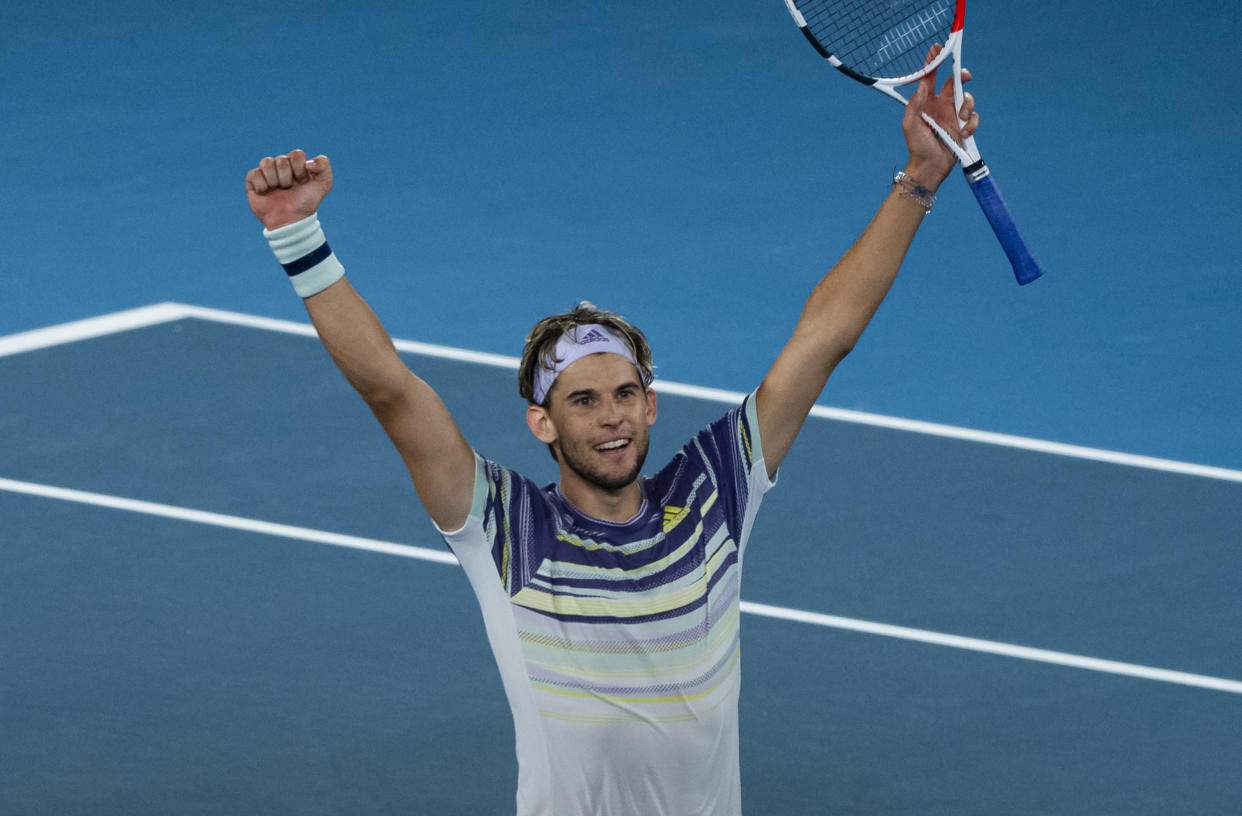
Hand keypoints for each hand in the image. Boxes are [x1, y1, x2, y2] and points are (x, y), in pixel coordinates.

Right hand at [245, 149, 332, 229]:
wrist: (290, 221)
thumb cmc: (306, 203)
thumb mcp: (324, 184)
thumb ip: (324, 166)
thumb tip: (308, 161)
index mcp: (296, 164)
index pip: (296, 154)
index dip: (300, 169)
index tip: (303, 182)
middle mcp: (281, 166)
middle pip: (281, 160)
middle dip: (287, 178)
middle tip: (289, 189)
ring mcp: (267, 173)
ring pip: (266, 163)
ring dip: (274, 180)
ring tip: (278, 191)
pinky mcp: (253, 181)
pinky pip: (254, 173)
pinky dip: (262, 185)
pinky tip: (265, 193)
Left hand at [901, 45, 978, 187]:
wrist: (930, 167)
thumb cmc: (917, 146)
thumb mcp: (910, 125)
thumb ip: (915, 104)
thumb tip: (922, 85)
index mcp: (927, 102)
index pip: (930, 78)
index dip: (933, 63)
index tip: (937, 47)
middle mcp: (941, 105)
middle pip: (955, 83)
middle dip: (962, 76)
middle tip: (965, 75)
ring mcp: (953, 115)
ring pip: (967, 99)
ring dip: (968, 106)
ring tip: (961, 119)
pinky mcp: (963, 127)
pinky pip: (974, 118)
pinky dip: (972, 124)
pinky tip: (964, 133)